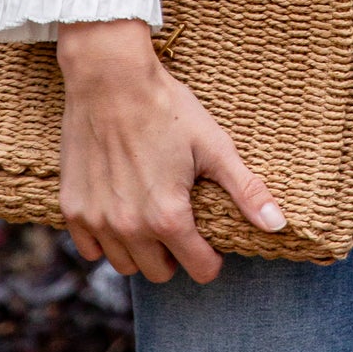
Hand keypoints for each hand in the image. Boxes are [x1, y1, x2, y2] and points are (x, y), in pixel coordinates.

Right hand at [56, 19, 286, 283]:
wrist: (109, 77)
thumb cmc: (166, 108)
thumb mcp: (214, 146)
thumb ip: (246, 191)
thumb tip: (279, 225)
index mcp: (169, 217)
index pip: (199, 270)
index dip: (211, 257)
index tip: (211, 238)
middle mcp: (130, 229)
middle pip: (160, 274)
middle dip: (175, 255)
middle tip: (180, 221)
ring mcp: (98, 221)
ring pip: (125, 265)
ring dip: (141, 249)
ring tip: (150, 215)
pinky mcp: (73, 209)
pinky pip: (91, 249)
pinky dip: (106, 238)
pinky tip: (119, 210)